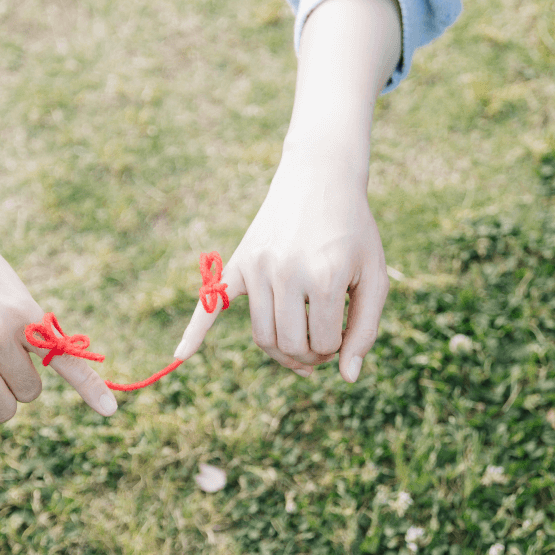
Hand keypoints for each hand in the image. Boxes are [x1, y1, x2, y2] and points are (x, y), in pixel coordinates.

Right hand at [174, 0, 400, 381]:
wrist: (321, 177)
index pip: (323, 344)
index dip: (336, 350)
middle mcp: (286, 273)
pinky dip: (195, 331)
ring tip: (300, 345)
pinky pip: (212, 302)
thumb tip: (347, 377)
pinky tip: (180, 356)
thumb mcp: (374, 276)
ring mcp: (257, 267)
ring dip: (281, 352)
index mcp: (324, 278)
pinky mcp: (239, 261)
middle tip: (323, 347)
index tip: (342, 339)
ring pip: (261, 335)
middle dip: (309, 356)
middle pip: (289, 345)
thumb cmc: (354, 231)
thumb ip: (366, 328)